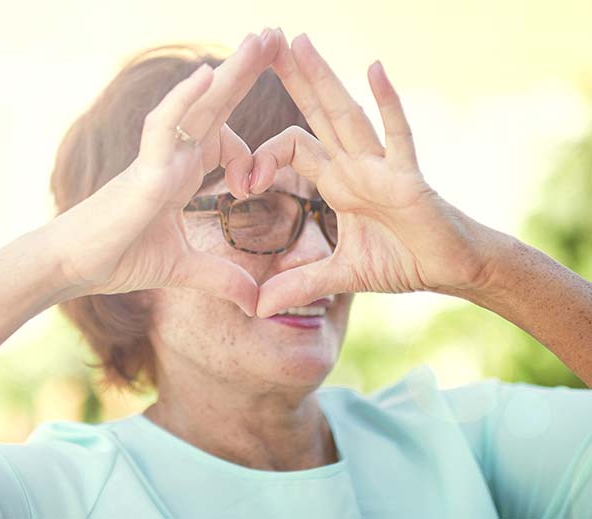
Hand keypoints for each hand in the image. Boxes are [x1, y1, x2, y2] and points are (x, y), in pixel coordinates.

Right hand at [47, 30, 280, 316]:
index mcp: (181, 172)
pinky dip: (184, 102)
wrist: (74, 268)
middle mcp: (171, 157)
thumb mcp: (184, 270)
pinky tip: (208, 76)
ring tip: (261, 40)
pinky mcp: (141, 173)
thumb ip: (221, 278)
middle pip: (216, 106)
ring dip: (230, 74)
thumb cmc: (119, 258)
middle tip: (275, 38)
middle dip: (246, 73)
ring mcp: (157, 159)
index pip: (223, 140)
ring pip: (198, 106)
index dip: (247, 156)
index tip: (250, 188)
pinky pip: (164, 129)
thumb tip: (256, 302)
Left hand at [252, 32, 497, 317]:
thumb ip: (301, 284)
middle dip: (290, 80)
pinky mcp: (409, 178)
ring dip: (324, 80)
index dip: (263, 157)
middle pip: (315, 115)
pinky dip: (388, 105)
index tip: (242, 182)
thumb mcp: (341, 275)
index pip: (292, 149)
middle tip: (262, 42)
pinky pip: (398, 137)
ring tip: (299, 43)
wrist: (450, 268)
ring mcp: (382, 167)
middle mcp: (355, 166)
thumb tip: (259, 306)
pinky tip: (375, 70)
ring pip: (347, 116)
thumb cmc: (403, 260)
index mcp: (337, 183)